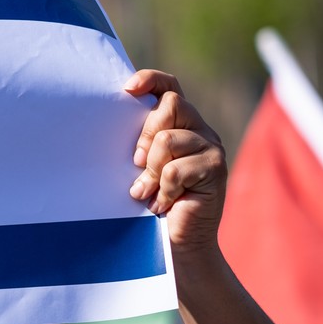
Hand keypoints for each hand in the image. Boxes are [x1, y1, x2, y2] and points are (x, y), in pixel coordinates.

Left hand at [125, 70, 226, 258]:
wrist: (177, 243)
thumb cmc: (150, 204)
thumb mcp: (139, 168)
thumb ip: (137, 145)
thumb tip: (108, 121)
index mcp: (179, 124)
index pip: (170, 87)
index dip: (151, 80)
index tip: (127, 89)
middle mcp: (199, 129)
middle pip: (170, 105)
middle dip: (144, 135)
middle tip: (135, 165)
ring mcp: (211, 147)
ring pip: (168, 139)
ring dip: (150, 170)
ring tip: (147, 192)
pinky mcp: (215, 168)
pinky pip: (175, 169)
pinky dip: (163, 189)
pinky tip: (162, 203)